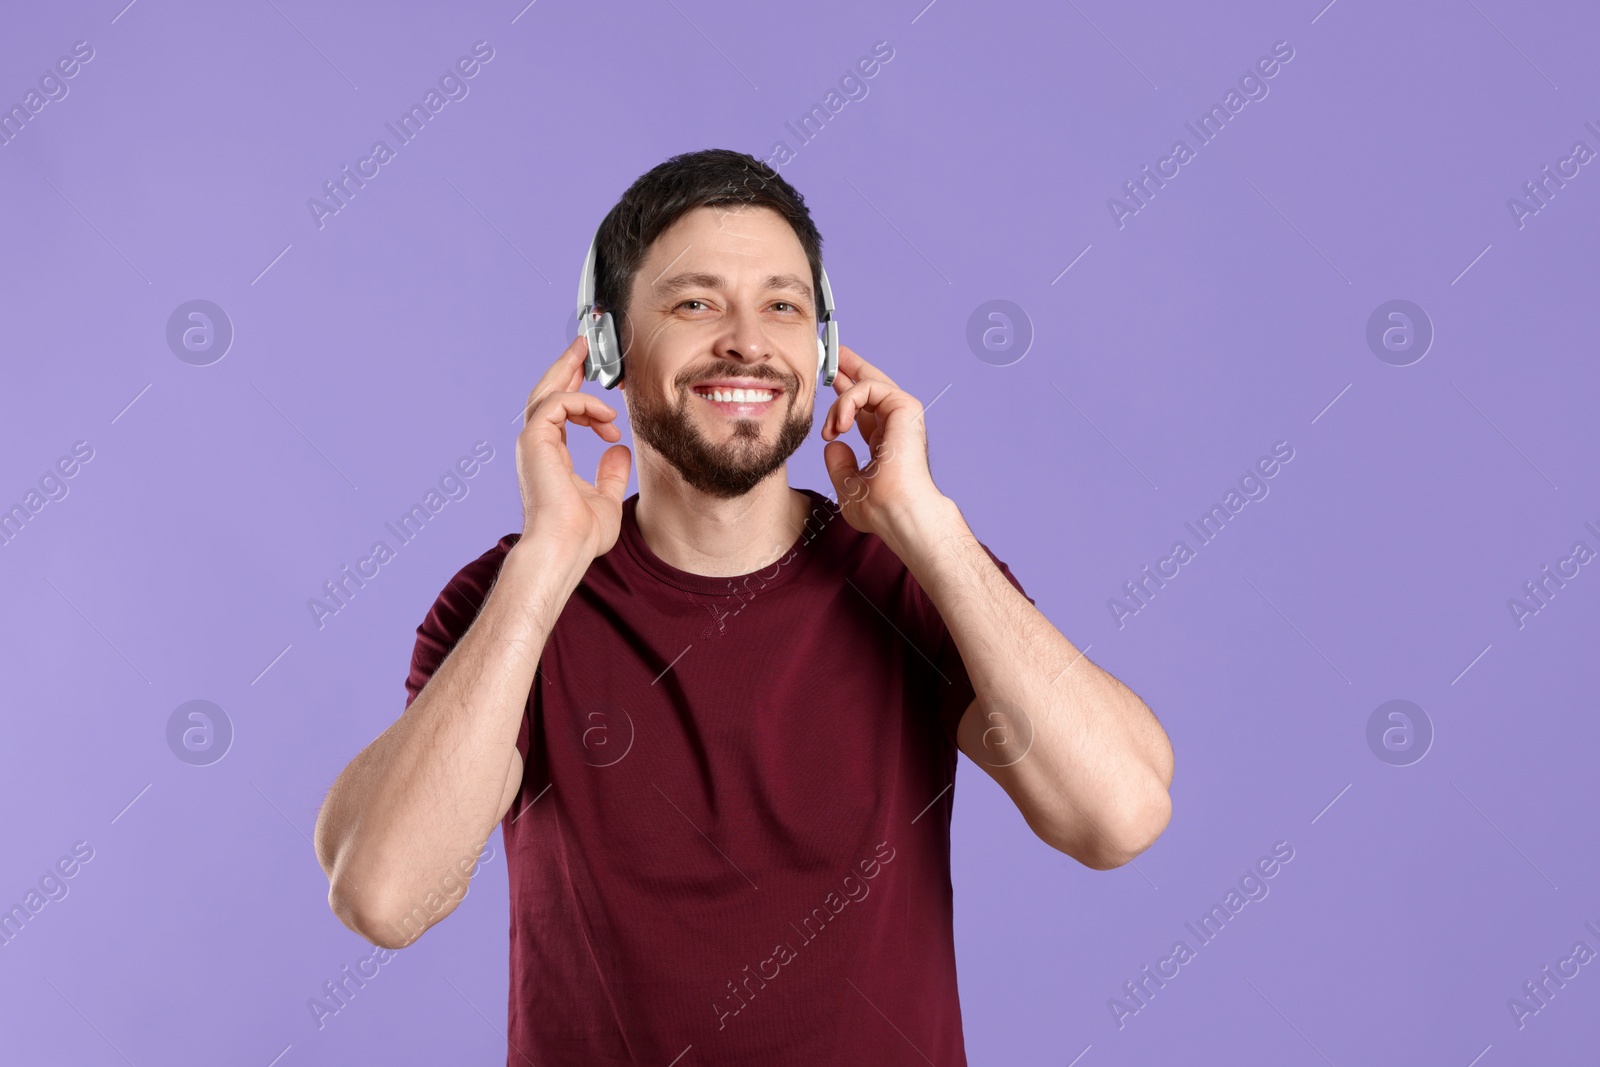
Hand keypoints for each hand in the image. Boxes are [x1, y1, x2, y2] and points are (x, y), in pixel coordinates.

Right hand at [516, 334, 631, 559]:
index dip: (577, 392)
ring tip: (590, 354)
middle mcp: (536, 447)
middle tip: (584, 345)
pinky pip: (557, 403)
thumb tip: (619, 450)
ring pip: (547, 392)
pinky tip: (607, 416)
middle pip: (547, 394)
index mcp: (549, 456)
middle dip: (566, 366)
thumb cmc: (581, 534)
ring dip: (570, 371)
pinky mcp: (535, 441)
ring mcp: (532, 443)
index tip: (598, 382)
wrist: (564, 547)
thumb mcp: (606, 498)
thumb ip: (611, 472)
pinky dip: (583, 403)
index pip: (558, 413)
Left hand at [819, 344, 945, 538]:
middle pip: (872, 386)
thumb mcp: (848, 485)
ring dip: (840, 403)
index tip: (831, 381)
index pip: (865, 410)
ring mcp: (902, 415)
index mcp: (886, 442)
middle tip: (834, 354)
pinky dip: (848, 401)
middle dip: (851, 368)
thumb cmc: (880, 509)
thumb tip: (832, 443)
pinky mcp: (905, 407)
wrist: (899, 512)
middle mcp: (896, 425)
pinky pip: (868, 387)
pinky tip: (839, 423)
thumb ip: (839, 464)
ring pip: (866, 385)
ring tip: (830, 426)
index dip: (846, 395)